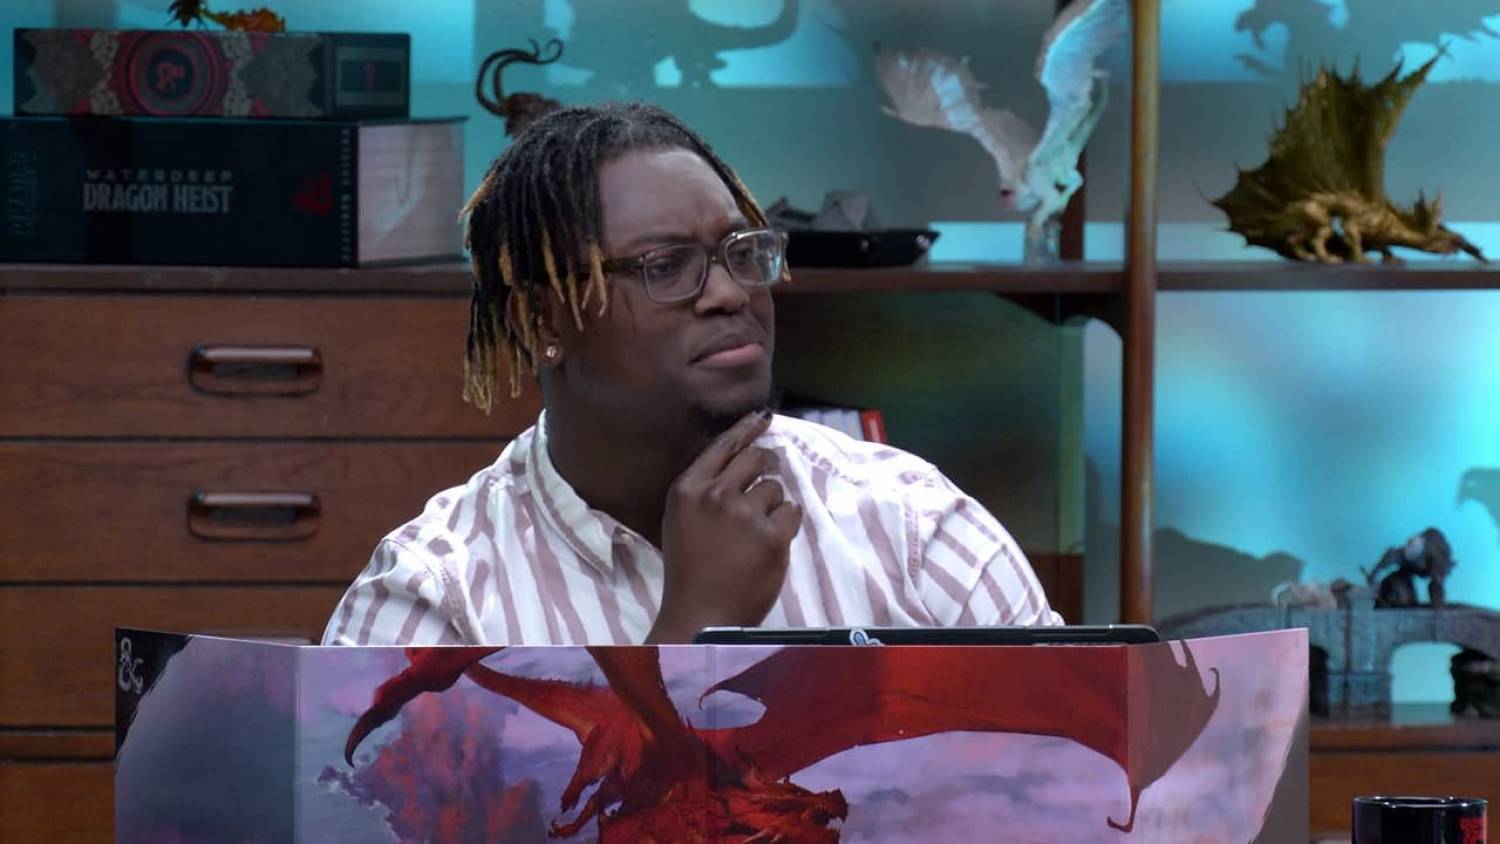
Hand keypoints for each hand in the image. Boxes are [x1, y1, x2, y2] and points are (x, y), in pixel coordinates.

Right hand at [646, 410, 801, 643]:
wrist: (701, 616)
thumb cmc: (690, 571)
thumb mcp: (682, 521)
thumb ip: (705, 490)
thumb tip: (742, 460)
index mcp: (687, 490)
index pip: (724, 446)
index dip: (747, 428)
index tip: (764, 417)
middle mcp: (715, 494)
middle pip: (755, 458)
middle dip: (767, 464)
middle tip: (768, 477)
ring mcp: (745, 514)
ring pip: (775, 488)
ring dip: (772, 505)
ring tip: (756, 532)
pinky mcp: (772, 535)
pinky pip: (792, 512)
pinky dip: (786, 524)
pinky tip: (771, 542)